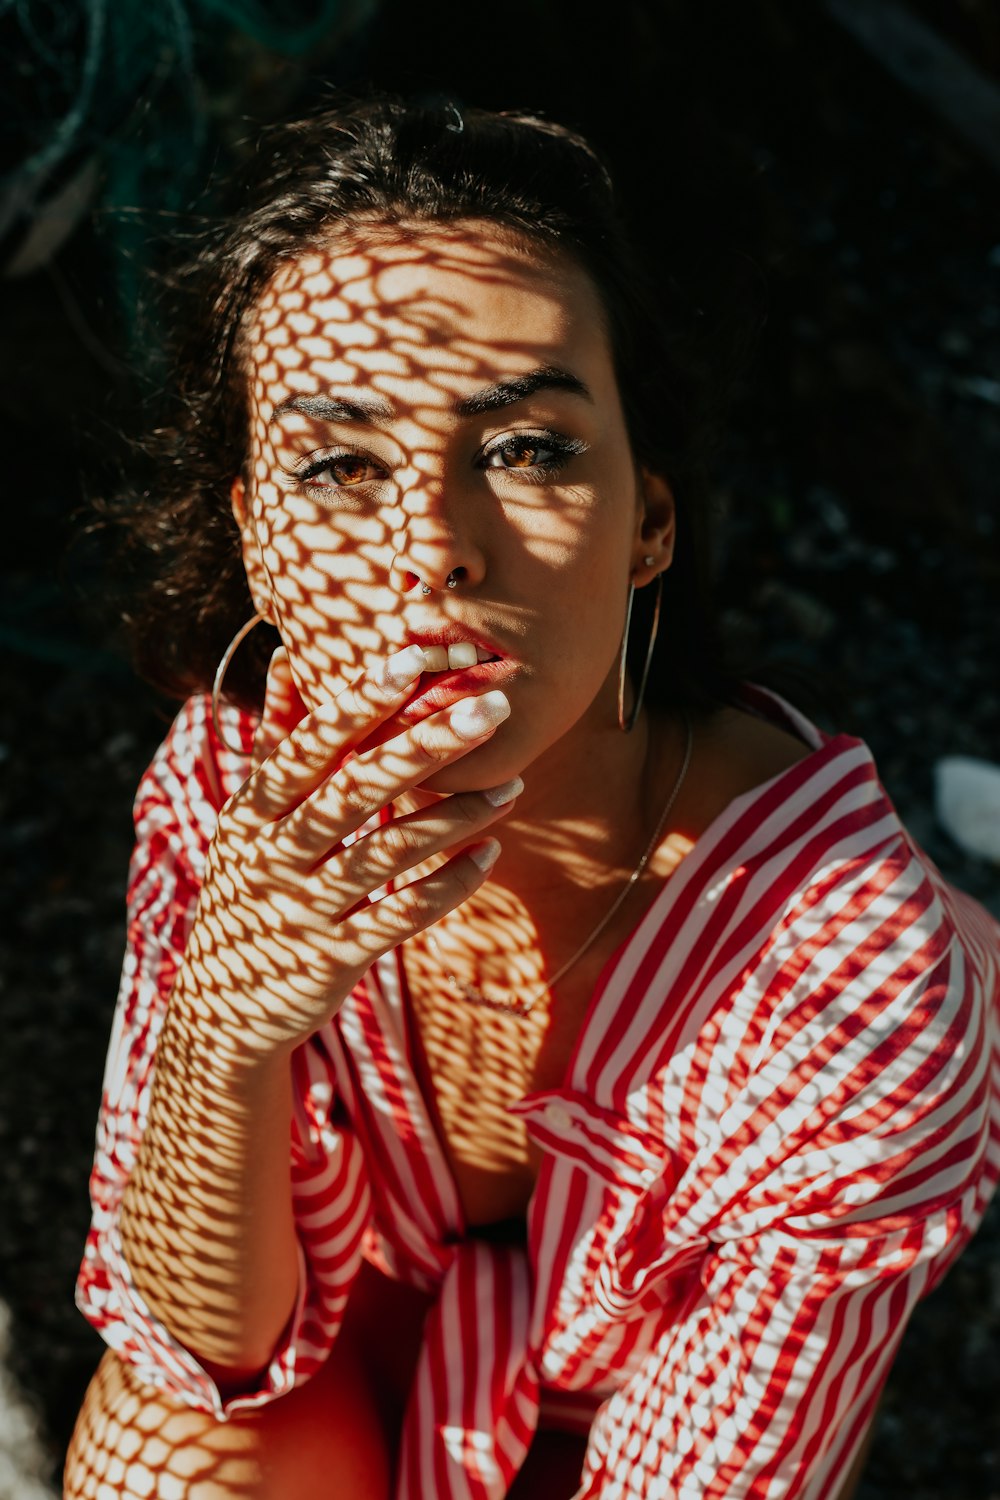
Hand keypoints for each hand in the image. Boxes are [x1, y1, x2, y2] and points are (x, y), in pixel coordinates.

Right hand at [180, 645, 518, 1055]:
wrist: (221, 1009)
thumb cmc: (250, 888)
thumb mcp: (250, 817)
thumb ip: (278, 738)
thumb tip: (289, 653)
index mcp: (251, 810)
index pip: (307, 746)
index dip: (357, 703)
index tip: (412, 659)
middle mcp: (271, 855)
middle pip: (354, 790)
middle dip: (427, 745)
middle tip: (493, 709)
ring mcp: (301, 910)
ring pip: (386, 852)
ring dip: (456, 815)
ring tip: (514, 786)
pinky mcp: (332, 960)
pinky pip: (401, 916)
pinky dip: (450, 885)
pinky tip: (491, 854)